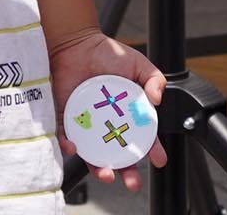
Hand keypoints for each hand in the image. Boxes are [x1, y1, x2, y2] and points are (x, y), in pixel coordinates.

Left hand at [50, 31, 168, 189]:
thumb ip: (154, 79)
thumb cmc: (108, 54)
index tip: (159, 160)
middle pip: (119, 156)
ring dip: (100, 169)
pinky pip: (66, 139)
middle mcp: (108, 126)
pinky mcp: (67, 121)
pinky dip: (69, 147)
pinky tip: (74, 148)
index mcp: (128, 116)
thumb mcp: (138, 64)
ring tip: (106, 174)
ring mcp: (88, 126)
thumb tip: (158, 99)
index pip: (142, 139)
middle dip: (127, 173)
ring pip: (93, 156)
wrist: (77, 43)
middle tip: (133, 182)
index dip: (152, 151)